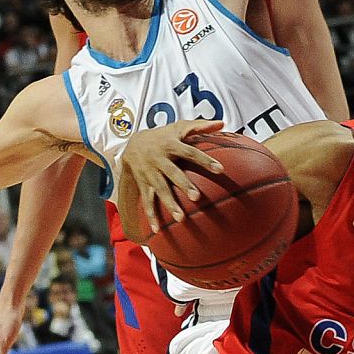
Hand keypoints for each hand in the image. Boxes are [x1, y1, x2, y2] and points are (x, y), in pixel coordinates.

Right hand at [122, 119, 224, 234]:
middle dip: (183, 185)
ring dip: (169, 204)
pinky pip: (147, 201)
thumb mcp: (179, 127)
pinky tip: (157, 230)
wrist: (131, 143)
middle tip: (197, 197)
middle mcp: (159, 159)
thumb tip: (222, 123)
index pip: (191, 152)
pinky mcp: (143, 183)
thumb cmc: (163, 136)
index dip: (205, 160)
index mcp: (171, 145)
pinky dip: (151, 216)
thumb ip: (200, 126)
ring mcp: (150, 173)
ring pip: (159, 189)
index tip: (221, 169)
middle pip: (172, 173)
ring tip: (181, 218)